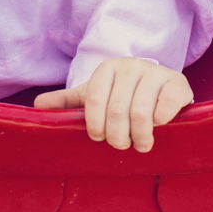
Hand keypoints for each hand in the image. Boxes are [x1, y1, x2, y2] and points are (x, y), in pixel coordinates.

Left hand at [34, 57, 192, 152]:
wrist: (159, 85)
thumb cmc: (122, 94)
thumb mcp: (94, 95)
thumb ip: (67, 101)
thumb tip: (36, 106)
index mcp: (107, 68)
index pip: (94, 100)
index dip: (95, 125)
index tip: (99, 137)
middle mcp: (130, 66)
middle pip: (117, 110)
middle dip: (117, 136)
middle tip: (121, 145)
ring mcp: (155, 72)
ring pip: (140, 113)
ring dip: (139, 136)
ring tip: (140, 144)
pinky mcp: (176, 82)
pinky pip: (165, 107)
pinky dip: (160, 123)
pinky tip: (158, 126)